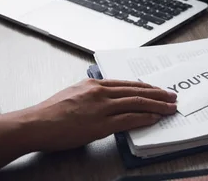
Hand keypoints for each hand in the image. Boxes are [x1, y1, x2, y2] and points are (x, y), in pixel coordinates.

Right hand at [24, 79, 176, 151]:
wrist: (35, 124)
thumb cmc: (50, 113)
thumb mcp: (74, 95)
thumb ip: (92, 96)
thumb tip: (108, 101)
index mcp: (94, 85)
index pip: (127, 84)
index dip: (146, 87)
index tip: (158, 89)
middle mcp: (100, 92)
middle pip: (137, 91)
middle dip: (158, 94)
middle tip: (172, 96)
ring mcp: (101, 108)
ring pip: (137, 103)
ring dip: (157, 105)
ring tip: (170, 107)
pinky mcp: (100, 124)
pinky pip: (128, 119)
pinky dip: (144, 118)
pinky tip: (155, 118)